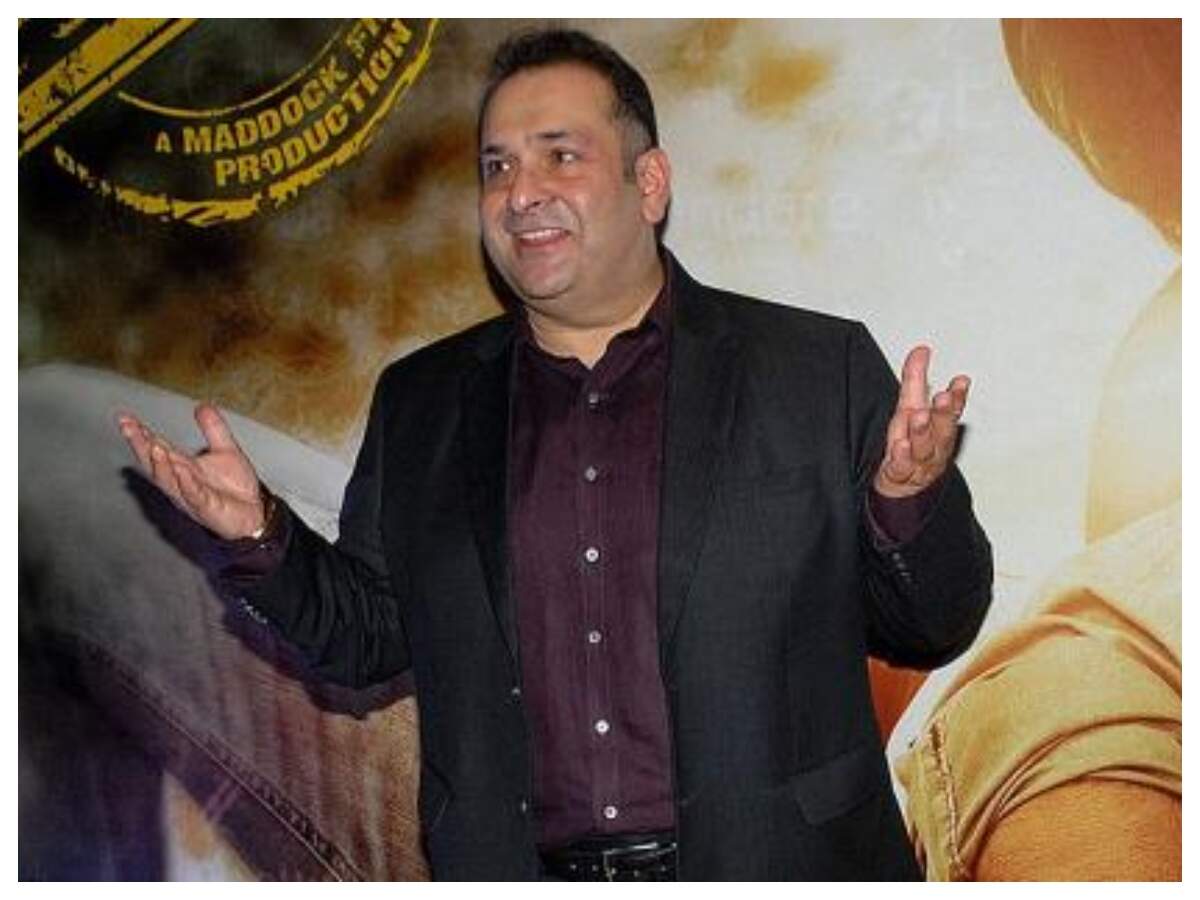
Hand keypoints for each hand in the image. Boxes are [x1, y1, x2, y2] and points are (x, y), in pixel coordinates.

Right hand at [117, 404, 264, 539]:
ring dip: (160, 464)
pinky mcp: (207, 508)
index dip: (140, 434)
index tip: (125, 417)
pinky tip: (182, 470)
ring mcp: (191, 496)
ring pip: (168, 481)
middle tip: (128, 427)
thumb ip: (214, 429)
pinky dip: (187, 483)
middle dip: (140, 446)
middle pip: (154, 463)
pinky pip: (194, 495)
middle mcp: (180, 482)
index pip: (156, 448)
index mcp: (182, 467)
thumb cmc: (235, 487)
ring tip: (153, 445)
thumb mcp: (226, 450)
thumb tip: (202, 405)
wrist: (255, 513)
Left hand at [873, 345, 969, 498]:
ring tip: (919, 416)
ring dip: (923, 432)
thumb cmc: (910, 444)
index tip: (960, 381)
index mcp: (938, 427)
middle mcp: (934, 445)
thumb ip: (915, 378)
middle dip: (944, 413)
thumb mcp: (909, 407)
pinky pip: (903, 467)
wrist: (902, 486)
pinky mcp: (901, 475)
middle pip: (943, 429)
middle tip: (944, 397)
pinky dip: (903, 457)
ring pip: (924, 448)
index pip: (952, 410)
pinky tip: (901, 445)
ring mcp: (920, 462)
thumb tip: (921, 349)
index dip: (958, 397)